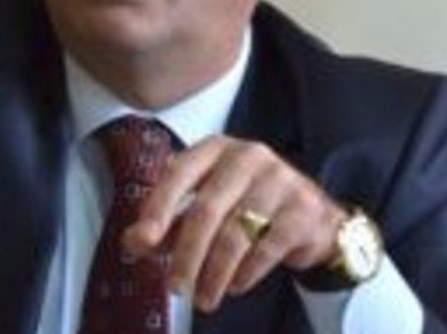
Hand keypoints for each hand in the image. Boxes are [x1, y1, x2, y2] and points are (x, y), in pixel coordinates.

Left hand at [123, 136, 346, 312]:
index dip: (158, 209)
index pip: (179, 175)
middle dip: (186, 255)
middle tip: (175, 288)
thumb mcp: (206, 206)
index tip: (142, 241)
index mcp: (216, 149)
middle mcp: (248, 156)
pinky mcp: (302, 209)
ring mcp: (279, 180)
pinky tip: (234, 286)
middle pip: (206, 211)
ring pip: (236, 235)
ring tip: (204, 299)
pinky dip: (245, 274)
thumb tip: (133, 242)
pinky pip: (265, 249)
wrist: (313, 216)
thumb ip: (168, 222)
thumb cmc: (247, 206)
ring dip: (214, 274)